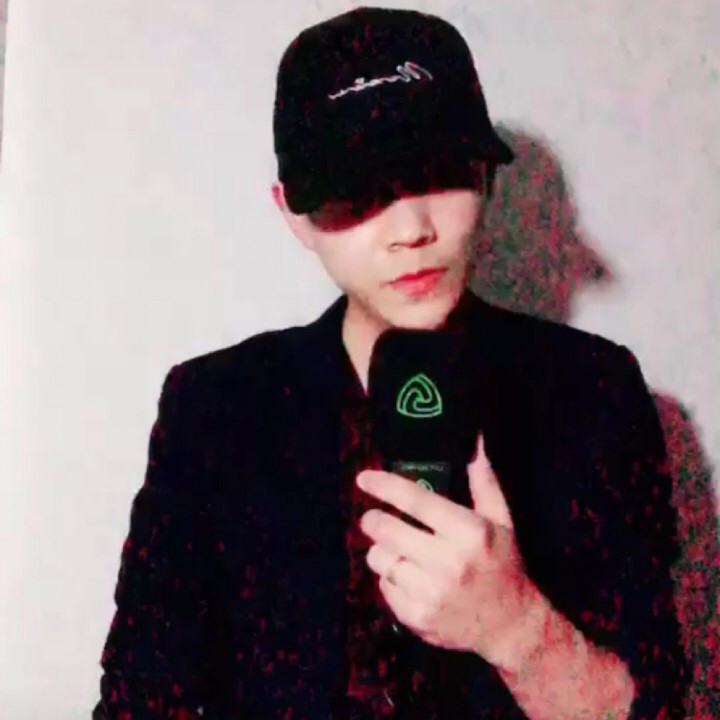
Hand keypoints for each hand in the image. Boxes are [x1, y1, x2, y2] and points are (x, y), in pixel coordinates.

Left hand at [357, 433, 540, 664]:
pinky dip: (389, 580)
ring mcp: (430, 594)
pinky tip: (408, 578)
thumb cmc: (503, 564)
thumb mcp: (501, 521)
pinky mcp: (416, 618)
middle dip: (374, 520)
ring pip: (380, 559)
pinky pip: (383, 587)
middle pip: (387, 531)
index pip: (417, 502)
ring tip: (397, 550)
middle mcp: (448, 563)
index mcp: (469, 533)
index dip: (386, 486)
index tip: (363, 478)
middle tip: (374, 518)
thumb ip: (484, 483)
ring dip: (382, 550)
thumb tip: (474, 441)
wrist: (510, 626)